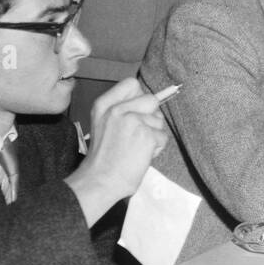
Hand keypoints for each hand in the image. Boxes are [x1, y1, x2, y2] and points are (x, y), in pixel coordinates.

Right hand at [65, 77, 168, 225]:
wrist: (100, 180)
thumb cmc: (104, 156)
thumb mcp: (103, 124)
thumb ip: (121, 110)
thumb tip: (150, 100)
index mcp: (104, 105)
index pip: (131, 84)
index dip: (140, 96)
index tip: (138, 110)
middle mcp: (117, 109)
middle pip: (151, 99)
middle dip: (151, 116)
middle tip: (139, 133)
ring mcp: (133, 121)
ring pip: (159, 120)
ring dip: (153, 135)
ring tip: (137, 147)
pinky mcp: (147, 135)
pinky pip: (163, 137)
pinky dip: (157, 148)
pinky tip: (141, 155)